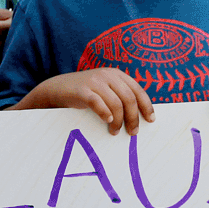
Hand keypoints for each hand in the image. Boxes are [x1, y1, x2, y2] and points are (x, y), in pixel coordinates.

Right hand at [23, 68, 153, 134]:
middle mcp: (107, 75)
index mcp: (116, 74)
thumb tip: (139, 117)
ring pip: (116, 103)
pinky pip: (98, 103)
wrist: (57, 88)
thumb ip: (119, 96)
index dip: (146, 106)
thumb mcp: (105, 90)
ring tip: (115, 131)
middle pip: (129, 98)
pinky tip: (107, 121)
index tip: (150, 120)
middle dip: (133, 118)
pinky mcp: (82, 90)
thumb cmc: (85, 94)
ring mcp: (94, 81)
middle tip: (132, 133)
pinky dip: (105, 113)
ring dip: (119, 121)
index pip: (138, 90)